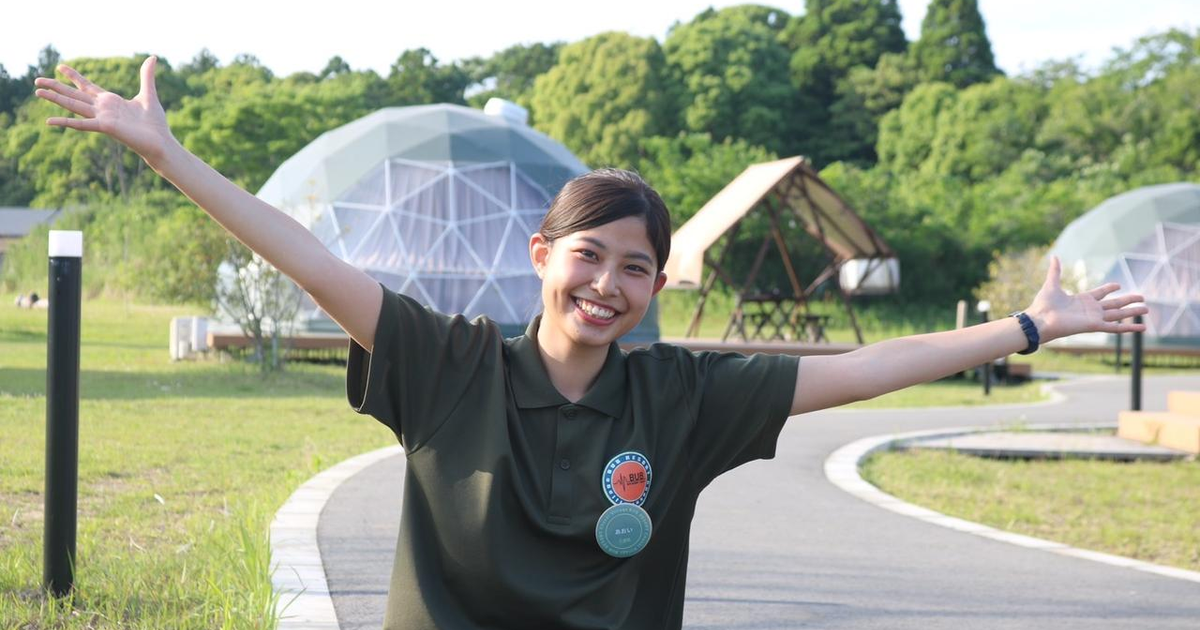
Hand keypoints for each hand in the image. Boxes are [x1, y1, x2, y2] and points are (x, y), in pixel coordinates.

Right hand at [34, 56, 174, 163]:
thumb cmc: (155, 123)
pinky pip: (81, 124)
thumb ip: (146, 76)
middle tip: (36, 80)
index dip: (73, 76)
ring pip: (74, 106)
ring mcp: (102, 118)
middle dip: (56, 86)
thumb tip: (153, 57)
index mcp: (110, 101)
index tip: (60, 66)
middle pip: (74, 95)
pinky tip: (49, 121)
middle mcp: (102, 109)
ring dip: (55, 99)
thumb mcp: (148, 94)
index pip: (87, 86)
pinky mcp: (105, 127)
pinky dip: (66, 122)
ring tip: (37, 92)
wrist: (161, 142)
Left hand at [1025, 255, 1147, 342]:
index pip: (1100, 294)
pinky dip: (1130, 327)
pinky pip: (1116, 328)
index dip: (1109, 289)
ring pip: (1119, 315)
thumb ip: (1055, 271)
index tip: (1118, 285)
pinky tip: (1143, 327)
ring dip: (1133, 312)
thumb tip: (1054, 256)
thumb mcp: (1051, 284)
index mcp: (1082, 300)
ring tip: (1147, 309)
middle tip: (1142, 297)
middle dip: (1128, 300)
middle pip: (1114, 304)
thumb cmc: (1043, 305)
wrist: (1039, 320)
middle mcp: (1090, 310)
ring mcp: (1094, 318)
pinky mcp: (1095, 326)